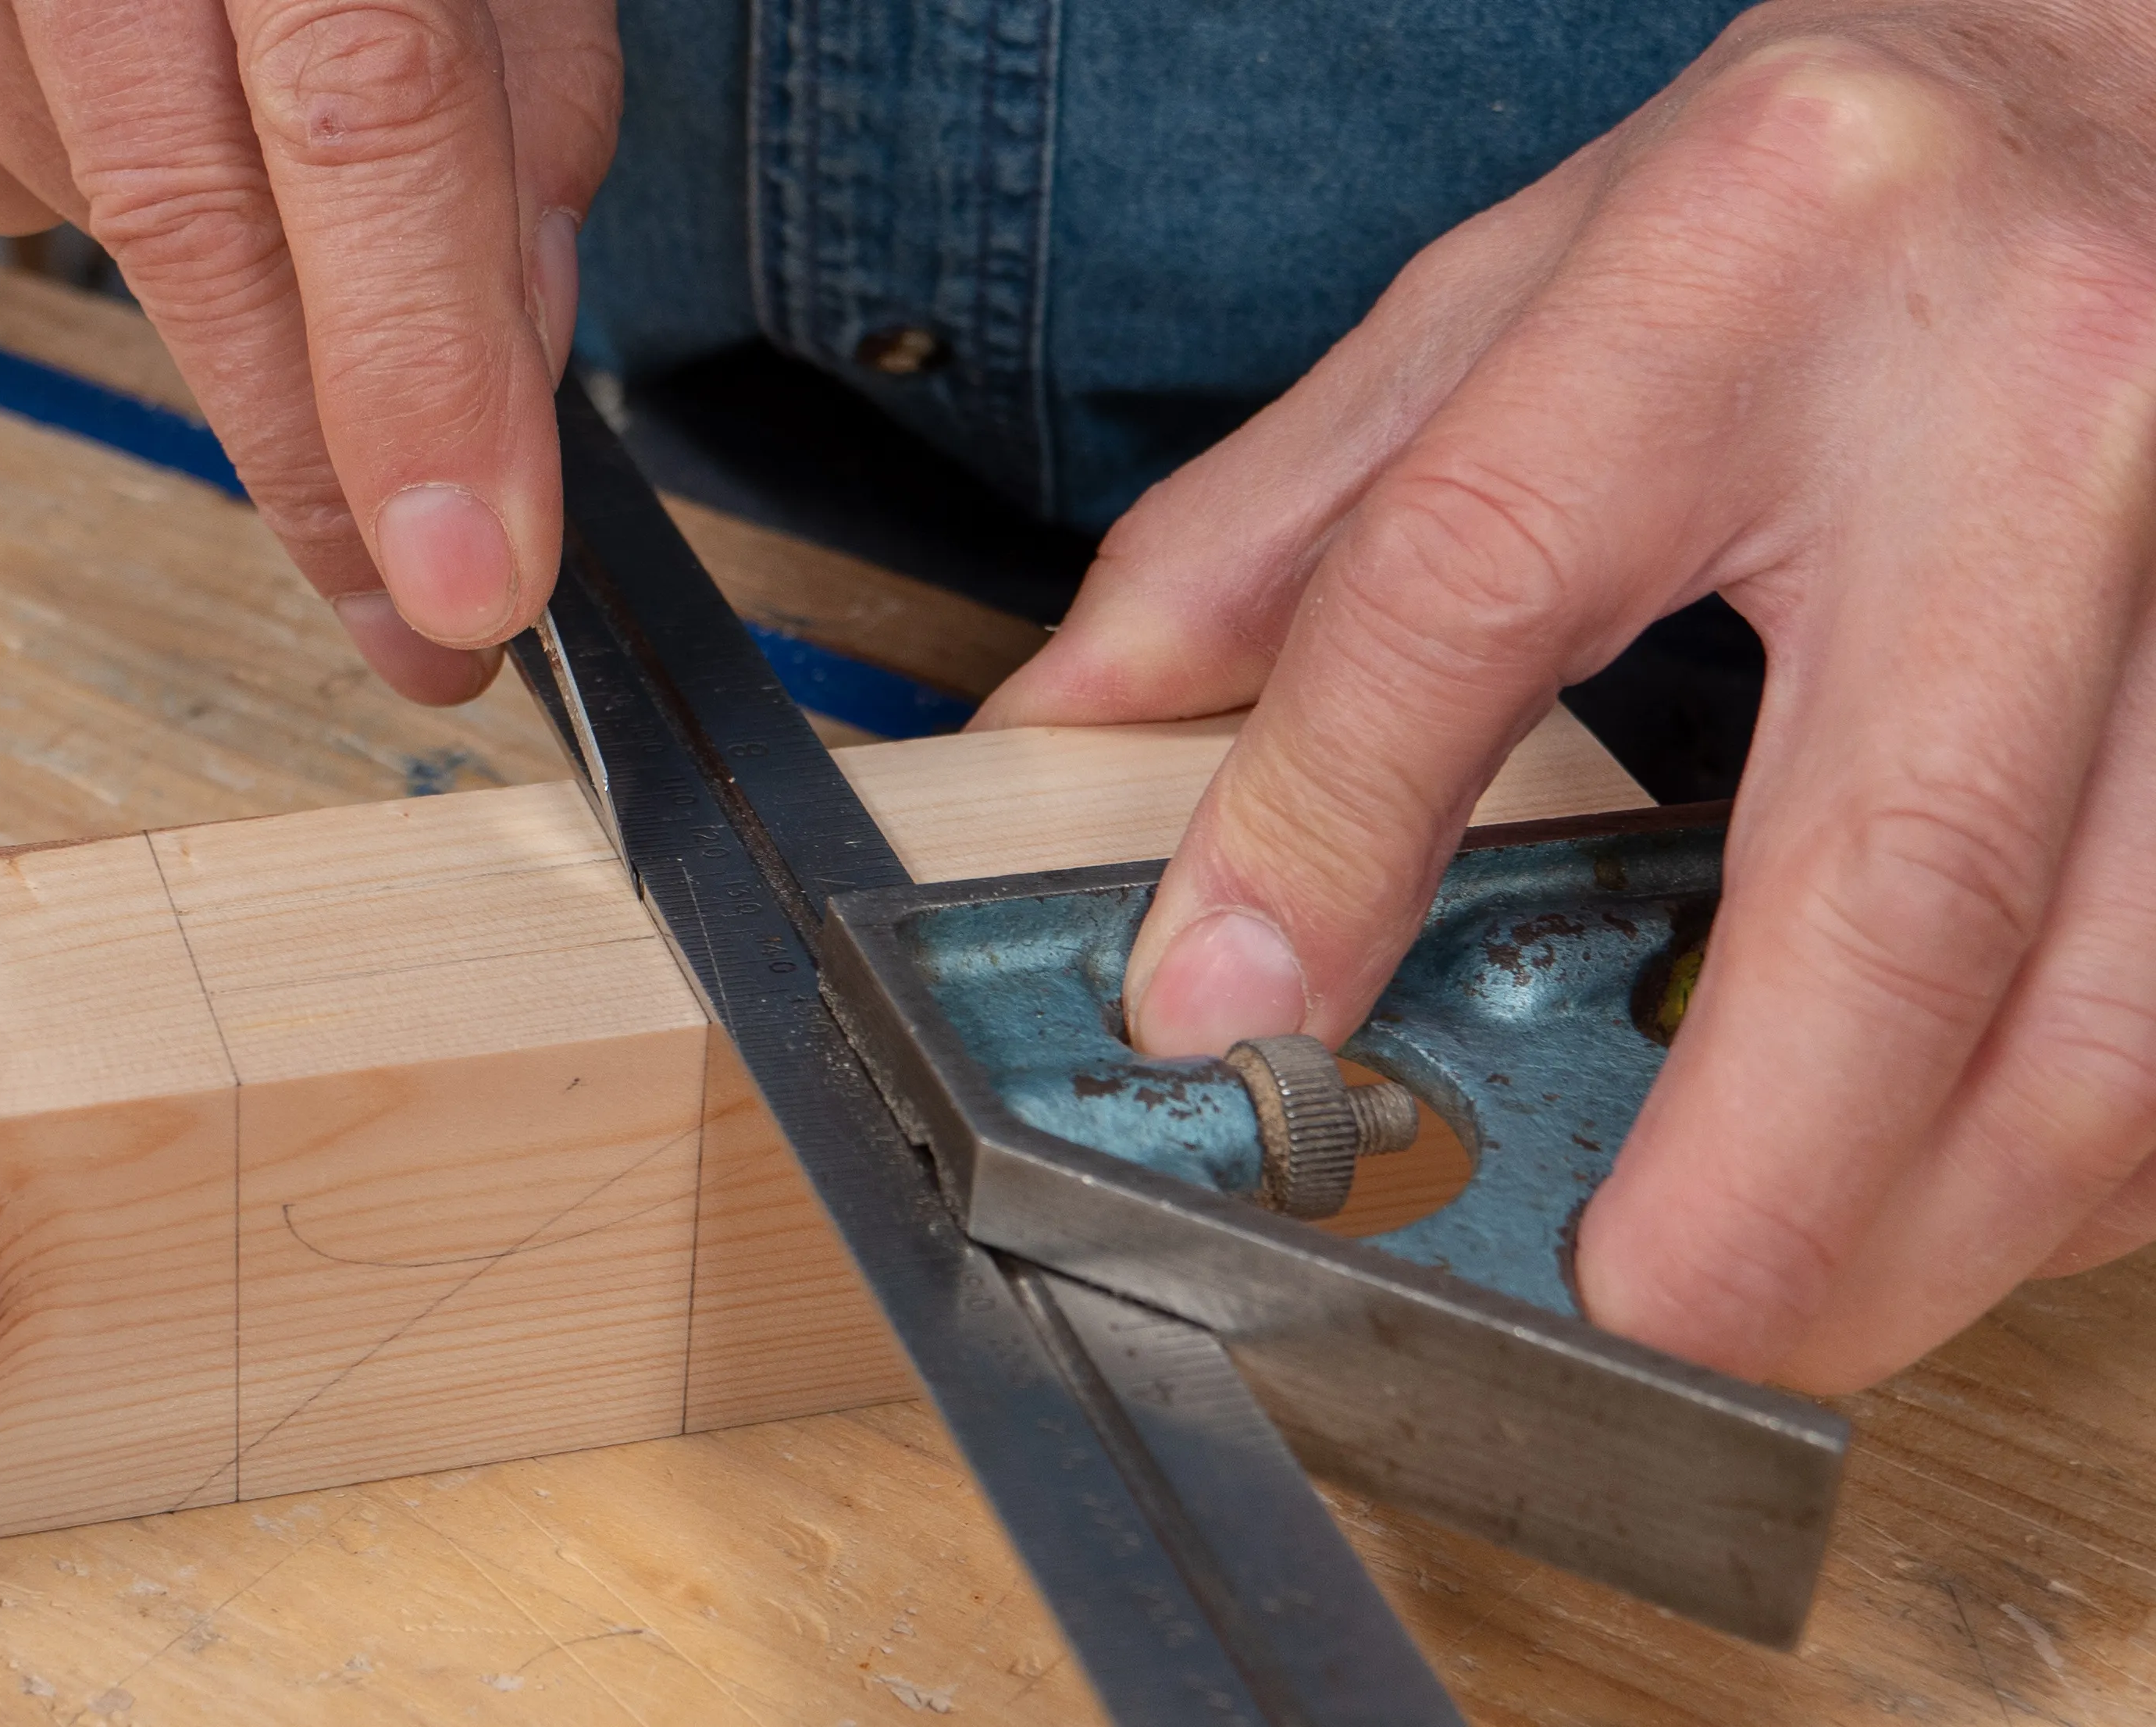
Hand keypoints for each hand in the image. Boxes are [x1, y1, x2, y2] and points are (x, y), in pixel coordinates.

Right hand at [0, 0, 618, 702]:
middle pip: (183, 208)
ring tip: (233, 105)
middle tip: (413, 612)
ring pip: (71, 199)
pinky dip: (44, 165)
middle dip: (316, 448)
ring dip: (205, 244)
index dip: (416, 369)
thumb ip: (511, 74)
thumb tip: (511, 337)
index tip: (466, 584)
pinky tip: (85, 65)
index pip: (362, 104)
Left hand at [979, 2, 2155, 1391]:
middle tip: (1625, 1323)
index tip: (1223, 1025)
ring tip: (1787, 1312)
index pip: (1473, 578)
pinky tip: (1967, 1186)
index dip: (1322, 833)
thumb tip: (1063, 735)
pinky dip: (2097, 1149)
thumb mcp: (1513, 289)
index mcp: (1743, 260)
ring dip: (1949, 1221)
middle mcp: (2018, 391)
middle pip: (1891, 869)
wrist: (2141, 53)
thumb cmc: (1821, 190)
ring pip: (2125, 990)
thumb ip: (1278, 524)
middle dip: (1755, 1178)